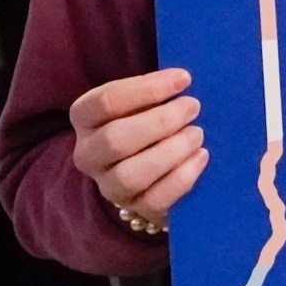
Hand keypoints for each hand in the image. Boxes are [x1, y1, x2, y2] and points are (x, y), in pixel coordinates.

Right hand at [70, 67, 209, 223]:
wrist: (151, 168)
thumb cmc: (149, 120)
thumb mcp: (144, 101)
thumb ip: (157, 91)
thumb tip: (186, 80)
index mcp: (85, 117)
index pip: (106, 101)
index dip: (147, 88)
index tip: (184, 79)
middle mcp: (88, 153)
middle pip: (115, 139)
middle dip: (160, 122)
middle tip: (193, 107)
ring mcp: (108, 185)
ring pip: (131, 175)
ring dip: (170, 152)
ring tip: (197, 134)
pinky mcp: (134, 207)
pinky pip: (154, 200)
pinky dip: (181, 178)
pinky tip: (201, 157)